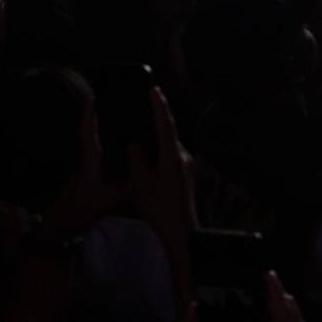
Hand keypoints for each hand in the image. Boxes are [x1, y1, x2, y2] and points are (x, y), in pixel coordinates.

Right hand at [127, 86, 195, 242]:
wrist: (181, 231)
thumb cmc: (160, 208)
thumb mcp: (141, 184)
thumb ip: (136, 161)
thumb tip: (134, 146)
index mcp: (172, 156)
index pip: (165, 125)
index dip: (159, 106)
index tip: (154, 90)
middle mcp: (183, 157)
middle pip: (169, 133)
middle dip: (158, 119)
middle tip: (146, 103)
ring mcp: (187, 166)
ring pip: (169, 146)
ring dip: (158, 137)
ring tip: (144, 128)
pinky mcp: (186, 175)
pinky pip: (171, 156)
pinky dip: (160, 150)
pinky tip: (150, 154)